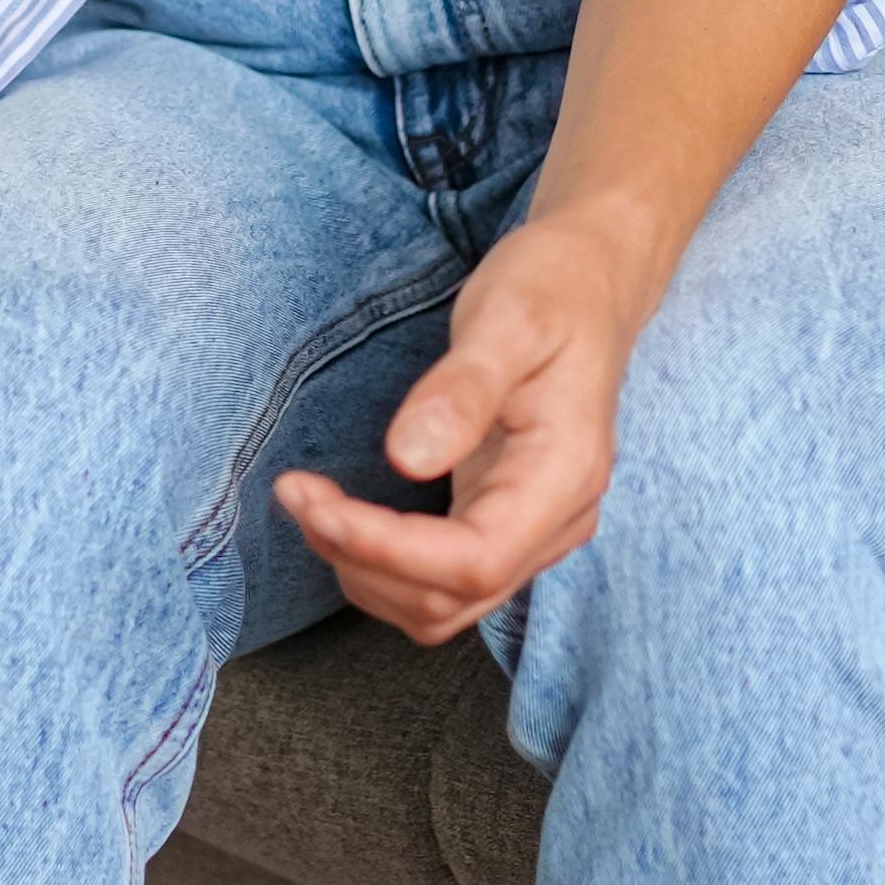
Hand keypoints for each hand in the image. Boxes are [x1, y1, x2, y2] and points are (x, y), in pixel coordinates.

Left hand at [275, 211, 648, 645]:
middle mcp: (556, 520)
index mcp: (565, 475)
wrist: (589, 279)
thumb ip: (461, 389)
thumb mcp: (506, 319)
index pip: (475, 561)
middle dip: (360, 558)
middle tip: (295, 492)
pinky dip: (380, 561)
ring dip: (363, 569)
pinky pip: (439, 578)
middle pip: (450, 599)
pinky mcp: (503, 518)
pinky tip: (341, 513)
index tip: (316, 503)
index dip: (388, 549)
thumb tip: (405, 458)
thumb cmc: (551, 288)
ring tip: (308, 501)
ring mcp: (533, 528)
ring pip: (440, 605)